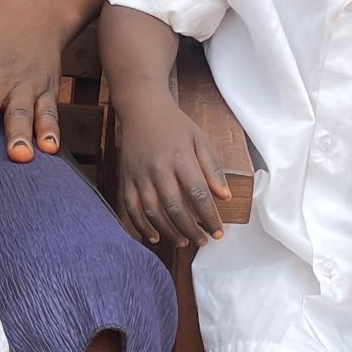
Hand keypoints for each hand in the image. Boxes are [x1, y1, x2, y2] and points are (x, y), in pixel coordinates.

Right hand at [113, 98, 228, 250]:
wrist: (142, 109)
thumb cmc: (175, 125)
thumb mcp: (200, 139)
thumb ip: (213, 168)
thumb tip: (225, 197)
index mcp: (181, 158)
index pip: (198, 194)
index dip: (209, 216)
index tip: (218, 231)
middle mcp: (158, 168)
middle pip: (175, 207)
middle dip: (191, 229)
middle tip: (203, 241)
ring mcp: (139, 175)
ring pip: (153, 212)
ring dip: (169, 232)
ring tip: (184, 242)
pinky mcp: (126, 179)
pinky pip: (131, 208)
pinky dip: (142, 226)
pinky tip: (155, 237)